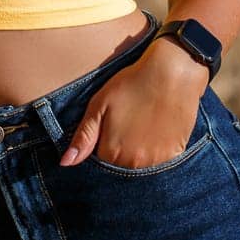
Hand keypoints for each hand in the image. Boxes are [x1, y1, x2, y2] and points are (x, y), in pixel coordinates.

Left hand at [58, 41, 206, 167]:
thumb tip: (65, 163)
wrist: (172, 73)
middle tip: (128, 122)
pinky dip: (156, 151)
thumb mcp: (99, 104)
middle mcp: (133, 163)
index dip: (101, 143)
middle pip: (119, 166)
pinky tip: (156, 130)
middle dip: (119, 149)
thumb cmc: (132, 84)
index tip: (110, 125)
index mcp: (111, 152)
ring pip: (139, 165)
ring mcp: (156, 161)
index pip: (99, 161)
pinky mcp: (174, 155)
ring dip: (138, 152)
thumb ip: (83, 136)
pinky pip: (160, 163)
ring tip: (142, 124)